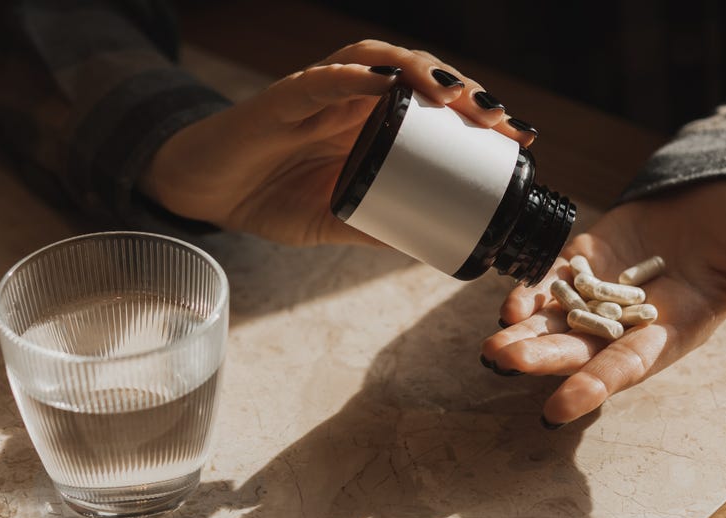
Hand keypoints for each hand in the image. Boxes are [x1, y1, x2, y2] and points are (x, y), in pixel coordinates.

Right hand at [139, 40, 535, 245]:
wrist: (207, 194)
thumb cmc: (270, 198)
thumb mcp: (335, 219)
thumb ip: (376, 226)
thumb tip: (431, 247)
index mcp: (370, 127)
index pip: (433, 107)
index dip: (477, 116)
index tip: (518, 139)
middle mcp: (352, 101)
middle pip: (418, 78)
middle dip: (465, 93)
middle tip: (500, 121)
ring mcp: (319, 95)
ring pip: (378, 63)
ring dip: (422, 73)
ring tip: (459, 98)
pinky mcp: (282, 98)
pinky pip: (319, 78)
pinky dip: (353, 77)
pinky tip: (385, 84)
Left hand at [481, 180, 725, 425]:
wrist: (725, 190)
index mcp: (673, 331)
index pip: (627, 366)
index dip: (593, 386)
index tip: (556, 409)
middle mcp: (631, 322)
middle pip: (579, 348)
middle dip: (542, 358)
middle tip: (501, 361)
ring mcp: (605, 291)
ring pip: (558, 321)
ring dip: (526, 334)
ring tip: (492, 344)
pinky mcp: (589, 258)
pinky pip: (554, 281)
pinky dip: (532, 292)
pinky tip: (510, 303)